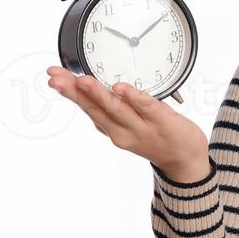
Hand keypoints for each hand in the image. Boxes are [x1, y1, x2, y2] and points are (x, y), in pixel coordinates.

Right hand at [45, 66, 209, 181]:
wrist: (185, 160)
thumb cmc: (157, 138)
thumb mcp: (127, 126)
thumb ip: (112, 109)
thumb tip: (90, 87)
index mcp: (113, 129)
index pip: (87, 107)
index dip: (69, 92)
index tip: (53, 76)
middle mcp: (123, 130)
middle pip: (96, 108)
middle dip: (74, 92)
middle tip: (57, 78)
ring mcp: (143, 127)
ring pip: (117, 108)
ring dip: (98, 94)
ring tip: (82, 81)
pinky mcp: (163, 122)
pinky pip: (147, 107)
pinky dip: (133, 97)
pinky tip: (120, 88)